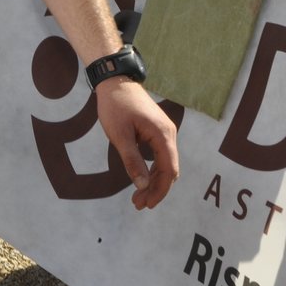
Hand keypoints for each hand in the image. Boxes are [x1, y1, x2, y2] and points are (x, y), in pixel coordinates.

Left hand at [92, 78, 177, 209]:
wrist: (115, 81)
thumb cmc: (116, 106)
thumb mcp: (120, 136)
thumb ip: (132, 161)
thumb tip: (143, 186)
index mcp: (163, 134)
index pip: (169, 170)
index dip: (160, 190)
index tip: (146, 204)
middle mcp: (169, 134)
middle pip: (169, 169)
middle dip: (156, 189)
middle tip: (138, 204)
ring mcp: (164, 132)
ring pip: (165, 164)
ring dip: (154, 181)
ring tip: (138, 197)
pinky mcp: (157, 131)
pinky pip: (160, 155)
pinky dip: (152, 170)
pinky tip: (142, 180)